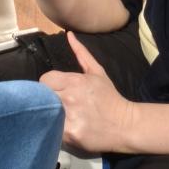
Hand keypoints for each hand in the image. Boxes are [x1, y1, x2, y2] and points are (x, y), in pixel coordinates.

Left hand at [40, 33, 135, 152]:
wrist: (125, 125)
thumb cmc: (109, 97)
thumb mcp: (97, 72)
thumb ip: (81, 53)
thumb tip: (69, 34)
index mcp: (75, 81)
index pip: (45, 80)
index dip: (48, 85)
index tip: (56, 91)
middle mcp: (70, 98)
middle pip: (42, 96)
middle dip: (47, 99)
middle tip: (57, 104)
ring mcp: (70, 117)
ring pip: (45, 112)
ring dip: (49, 114)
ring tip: (59, 116)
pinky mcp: (71, 134)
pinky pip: (52, 129)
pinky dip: (54, 129)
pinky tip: (64, 128)